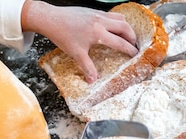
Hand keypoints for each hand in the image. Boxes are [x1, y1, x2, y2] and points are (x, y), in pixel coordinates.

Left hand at [21, 0, 137, 82]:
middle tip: (134, 45)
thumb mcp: (76, 53)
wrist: (50, 18)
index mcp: (98, 34)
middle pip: (125, 28)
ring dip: (126, 27)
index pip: (120, 43)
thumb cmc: (62, 35)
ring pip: (120, 18)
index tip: (136, 55)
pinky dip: (117, 22)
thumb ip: (87, 67)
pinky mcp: (93, 11)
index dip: (130, 50)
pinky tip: (113, 28)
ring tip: (127, 36)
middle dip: (132, 37)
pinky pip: (111, 14)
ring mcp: (97, 14)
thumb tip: (92, 81)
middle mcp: (100, 22)